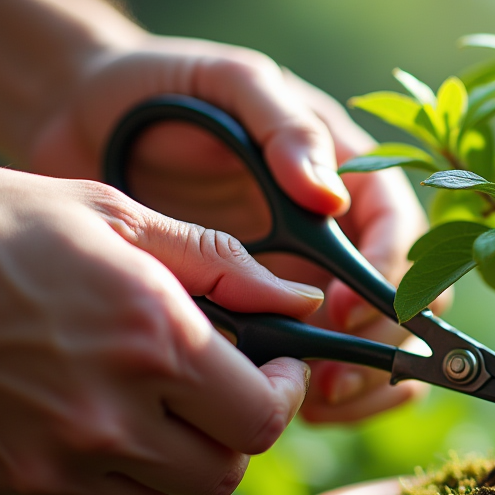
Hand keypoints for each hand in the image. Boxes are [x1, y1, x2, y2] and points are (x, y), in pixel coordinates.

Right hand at [0, 166, 319, 494]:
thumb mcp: (112, 215)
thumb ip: (219, 261)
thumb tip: (299, 299)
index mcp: (149, 339)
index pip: (261, 419)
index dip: (281, 395)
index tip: (274, 367)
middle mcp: (107, 414)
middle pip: (222, 472)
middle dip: (235, 430)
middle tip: (219, 388)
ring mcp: (51, 461)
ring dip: (179, 462)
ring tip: (154, 406)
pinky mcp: (5, 486)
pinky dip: (115, 477)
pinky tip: (93, 421)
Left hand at [26, 37, 434, 422]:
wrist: (88, 122)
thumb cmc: (166, 92)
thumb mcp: (231, 84)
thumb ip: (284, 129)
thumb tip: (330, 199)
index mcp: (349, 172)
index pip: (399, 232)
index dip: (386, 278)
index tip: (341, 313)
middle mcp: (342, 232)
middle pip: (405, 299)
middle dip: (381, 345)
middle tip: (332, 379)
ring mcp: (311, 277)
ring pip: (377, 343)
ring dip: (365, 381)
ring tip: (319, 403)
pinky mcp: (272, 314)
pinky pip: (324, 365)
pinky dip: (329, 396)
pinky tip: (305, 410)